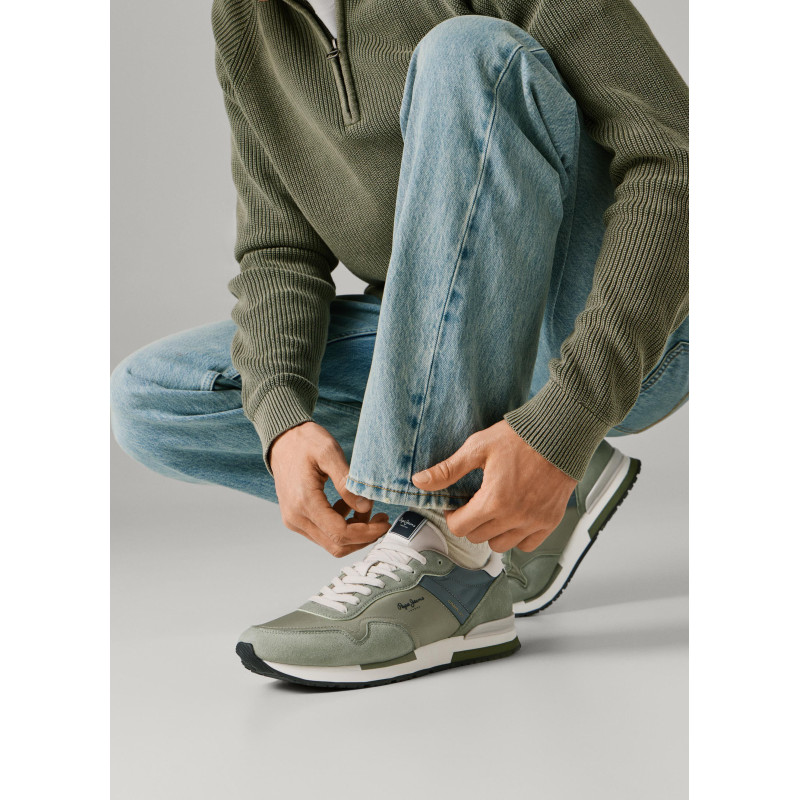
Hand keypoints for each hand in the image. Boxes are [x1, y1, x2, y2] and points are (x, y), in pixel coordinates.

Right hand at [270, 421, 390, 556]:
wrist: (282, 440)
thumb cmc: (305, 442)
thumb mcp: (329, 452)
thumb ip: (347, 482)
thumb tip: (365, 507)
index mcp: (304, 501)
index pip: (340, 533)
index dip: (367, 533)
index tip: (385, 523)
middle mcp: (296, 517)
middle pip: (336, 545)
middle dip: (364, 536)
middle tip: (381, 519)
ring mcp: (294, 520)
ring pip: (331, 542)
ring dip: (353, 531)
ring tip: (365, 507)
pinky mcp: (296, 519)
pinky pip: (323, 533)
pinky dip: (341, 526)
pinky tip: (348, 505)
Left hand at [411, 420, 577, 552]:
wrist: (560, 434)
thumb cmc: (520, 437)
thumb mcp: (477, 448)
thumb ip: (448, 470)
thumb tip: (419, 481)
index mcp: (494, 501)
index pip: (460, 528)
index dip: (452, 516)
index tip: (455, 505)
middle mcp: (514, 517)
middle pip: (478, 537)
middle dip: (470, 522)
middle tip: (474, 504)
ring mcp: (534, 521)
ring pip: (501, 545)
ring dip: (491, 532)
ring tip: (493, 510)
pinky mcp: (550, 521)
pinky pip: (527, 544)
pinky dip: (517, 536)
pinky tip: (513, 517)